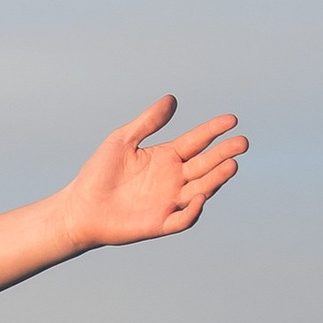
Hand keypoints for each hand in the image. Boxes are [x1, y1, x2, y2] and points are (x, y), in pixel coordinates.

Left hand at [63, 96, 247, 248]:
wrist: (80, 207)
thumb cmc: (99, 173)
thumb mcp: (122, 140)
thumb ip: (147, 122)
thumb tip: (172, 99)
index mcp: (167, 157)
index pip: (197, 141)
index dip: (214, 131)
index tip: (232, 120)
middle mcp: (173, 179)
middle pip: (205, 165)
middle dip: (224, 154)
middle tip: (242, 142)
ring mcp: (169, 201)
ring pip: (201, 189)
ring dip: (217, 179)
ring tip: (231, 164)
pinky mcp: (160, 223)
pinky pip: (183, 218)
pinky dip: (193, 210)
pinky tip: (200, 196)